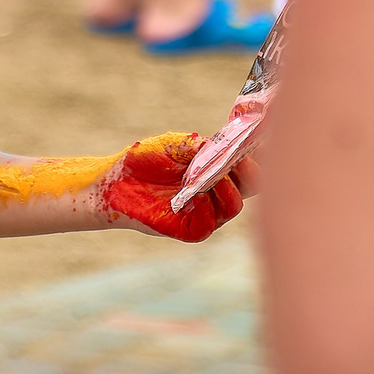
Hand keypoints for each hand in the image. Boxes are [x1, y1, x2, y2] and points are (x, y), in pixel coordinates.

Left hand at [99, 132, 245, 242]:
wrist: (114, 181)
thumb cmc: (145, 160)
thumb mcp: (175, 145)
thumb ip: (200, 146)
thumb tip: (225, 147)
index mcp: (218, 171)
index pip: (250, 166)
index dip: (258, 156)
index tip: (257, 143)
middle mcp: (218, 193)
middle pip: (251, 187)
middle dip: (251, 172)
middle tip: (241, 159)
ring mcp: (206, 213)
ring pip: (234, 205)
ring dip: (230, 188)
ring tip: (219, 175)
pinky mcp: (191, 230)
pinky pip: (211, 223)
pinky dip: (209, 206)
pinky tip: (199, 192)